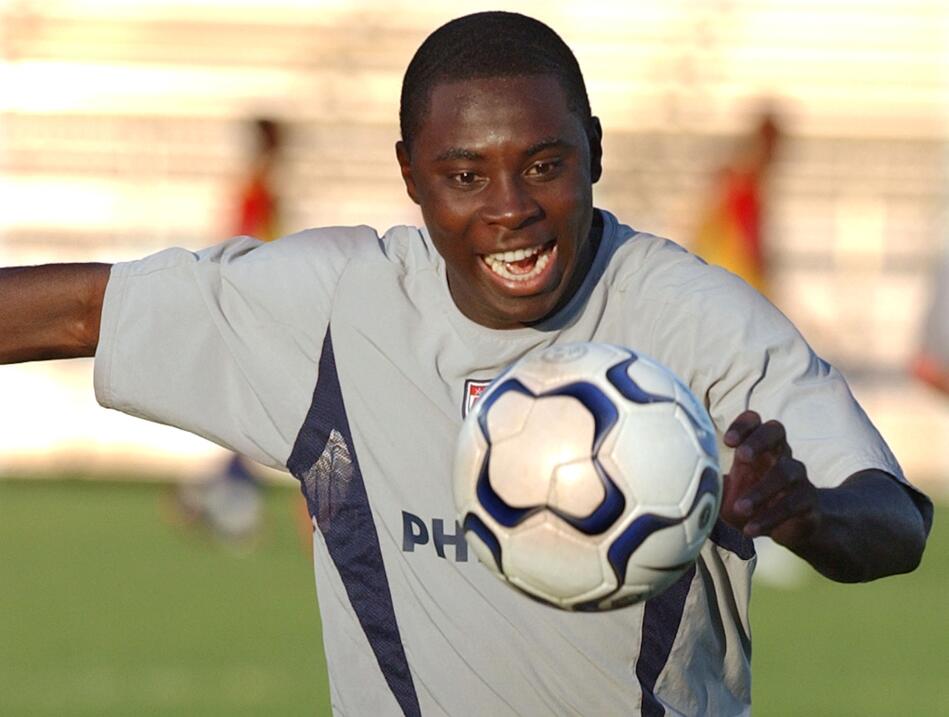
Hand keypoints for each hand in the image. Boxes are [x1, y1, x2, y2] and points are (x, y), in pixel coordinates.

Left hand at [719, 410, 818, 547]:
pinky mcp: (808, 502)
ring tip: (740, 508)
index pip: (754, 421)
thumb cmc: (751, 501)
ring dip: (761, 490)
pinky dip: (770, 518)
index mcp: (757, 447)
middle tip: (742, 457)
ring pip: (787, 472)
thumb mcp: (727, 492)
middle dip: (759, 440)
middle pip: (777, 430)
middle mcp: (780, 455)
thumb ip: (708, 486)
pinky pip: (794, 504)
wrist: (792, 527)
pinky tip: (750, 530)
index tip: (726, 441)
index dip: (743, 425)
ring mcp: (798, 477)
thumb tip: (675, 485)